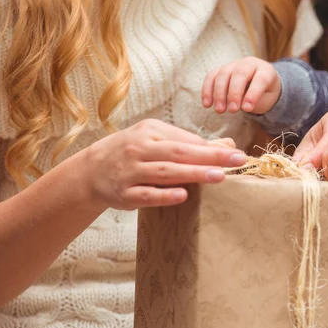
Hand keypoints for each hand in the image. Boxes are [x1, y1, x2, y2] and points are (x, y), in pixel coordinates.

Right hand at [81, 119, 246, 210]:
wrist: (90, 171)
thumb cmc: (132, 153)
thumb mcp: (156, 140)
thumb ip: (190, 143)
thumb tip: (227, 144)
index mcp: (150, 131)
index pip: (186, 140)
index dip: (212, 148)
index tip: (237, 154)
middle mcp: (139, 148)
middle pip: (179, 152)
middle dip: (210, 157)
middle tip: (236, 161)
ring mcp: (130, 171)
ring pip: (165, 172)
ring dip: (193, 174)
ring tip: (219, 177)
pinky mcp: (124, 193)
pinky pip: (146, 194)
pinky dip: (164, 195)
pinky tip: (183, 196)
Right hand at [202, 56, 281, 114]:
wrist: (260, 83)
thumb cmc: (265, 93)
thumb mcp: (267, 99)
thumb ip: (256, 100)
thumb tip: (239, 105)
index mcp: (265, 71)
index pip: (260, 79)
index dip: (253, 94)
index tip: (246, 109)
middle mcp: (249, 64)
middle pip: (240, 73)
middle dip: (234, 93)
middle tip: (232, 110)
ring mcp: (234, 65)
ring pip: (223, 74)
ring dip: (219, 93)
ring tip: (220, 110)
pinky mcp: (222, 69)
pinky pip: (212, 76)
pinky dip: (207, 90)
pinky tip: (207, 104)